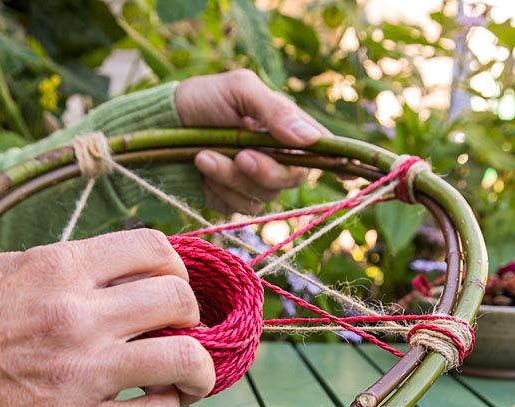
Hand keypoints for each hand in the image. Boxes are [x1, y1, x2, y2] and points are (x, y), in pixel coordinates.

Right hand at [0, 230, 214, 406]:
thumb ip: (64, 269)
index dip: (176, 271)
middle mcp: (77, 317)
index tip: (172, 290)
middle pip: (180, 301)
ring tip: (190, 376)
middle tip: (182, 332)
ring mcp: (82, 375)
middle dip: (193, 316)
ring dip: (200, 369)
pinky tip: (155, 403)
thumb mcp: (2, 274)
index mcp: (57, 268)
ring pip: (187, 359)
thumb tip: (124, 271)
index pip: (154, 250)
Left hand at [175, 69, 328, 213]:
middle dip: (264, 171)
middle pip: (291, 181)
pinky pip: (238, 208)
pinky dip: (219, 189)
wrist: (161, 124)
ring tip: (203, 154)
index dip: (341, 163)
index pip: (321, 150)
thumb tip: (311, 140)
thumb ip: (276, 112)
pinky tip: (202, 167)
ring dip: (231, 177)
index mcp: (285, 130)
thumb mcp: (240, 91)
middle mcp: (276, 159)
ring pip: (262, 198)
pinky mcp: (232, 201)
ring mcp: (254, 183)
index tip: (354, 174)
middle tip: (240, 154)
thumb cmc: (203, 99)